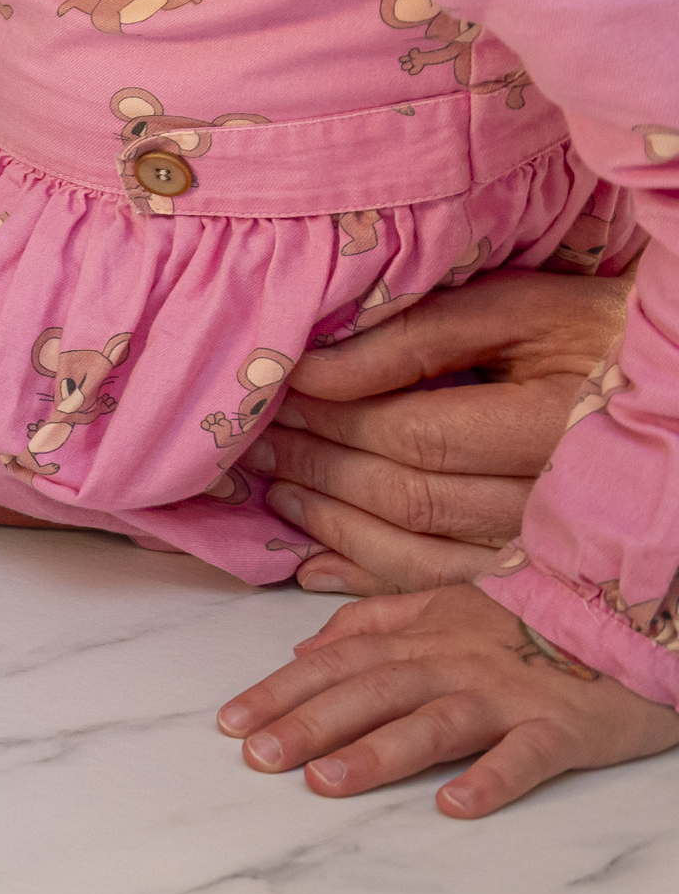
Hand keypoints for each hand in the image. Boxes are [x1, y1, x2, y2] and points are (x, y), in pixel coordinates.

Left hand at [217, 582, 678, 816]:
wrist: (631, 615)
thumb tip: (305, 649)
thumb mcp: (443, 604)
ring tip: (326, 782)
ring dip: (378, 751)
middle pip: (370, 691)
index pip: (336, 663)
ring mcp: (508, 695)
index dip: (280, 690)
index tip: (229, 722)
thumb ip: (373, 621)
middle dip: (308, 723)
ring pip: (434, 722)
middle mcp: (454, 663)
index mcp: (421, 636)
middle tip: (257, 757)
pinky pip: (525, 755)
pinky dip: (492, 779)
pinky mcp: (562, 728)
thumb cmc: (529, 619)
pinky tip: (455, 806)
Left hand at [254, 272, 630, 593]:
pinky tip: (313, 564)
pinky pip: (443, 585)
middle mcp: (556, 500)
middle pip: (409, 498)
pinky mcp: (537, 567)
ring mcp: (548, 543)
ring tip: (276, 488)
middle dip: (319, 467)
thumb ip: (413, 339)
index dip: (334, 421)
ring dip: (332, 524)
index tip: (276, 396)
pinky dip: (370, 578)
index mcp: (557, 427)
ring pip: (419, 551)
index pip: (416, 436)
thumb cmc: (595, 326)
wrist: (669, 380)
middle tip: (256, 441)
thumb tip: (311, 372)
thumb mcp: (517, 308)